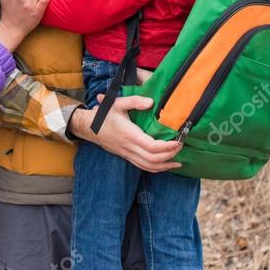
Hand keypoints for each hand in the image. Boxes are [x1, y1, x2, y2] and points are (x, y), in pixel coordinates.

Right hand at [68, 94, 182, 171]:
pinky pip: (143, 167)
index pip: (151, 146)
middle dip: (169, 156)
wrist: (88, 127)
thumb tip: (151, 102)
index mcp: (129, 134)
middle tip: (181, 148)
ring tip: (178, 162)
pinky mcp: (126, 156)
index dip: (167, 147)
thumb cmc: (104, 115)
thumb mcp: (117, 103)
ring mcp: (127, 154)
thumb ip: (135, 101)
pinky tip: (164, 164)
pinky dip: (156, 168)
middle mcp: (129, 147)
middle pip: (153, 159)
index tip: (178, 141)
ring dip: (164, 166)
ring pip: (148, 166)